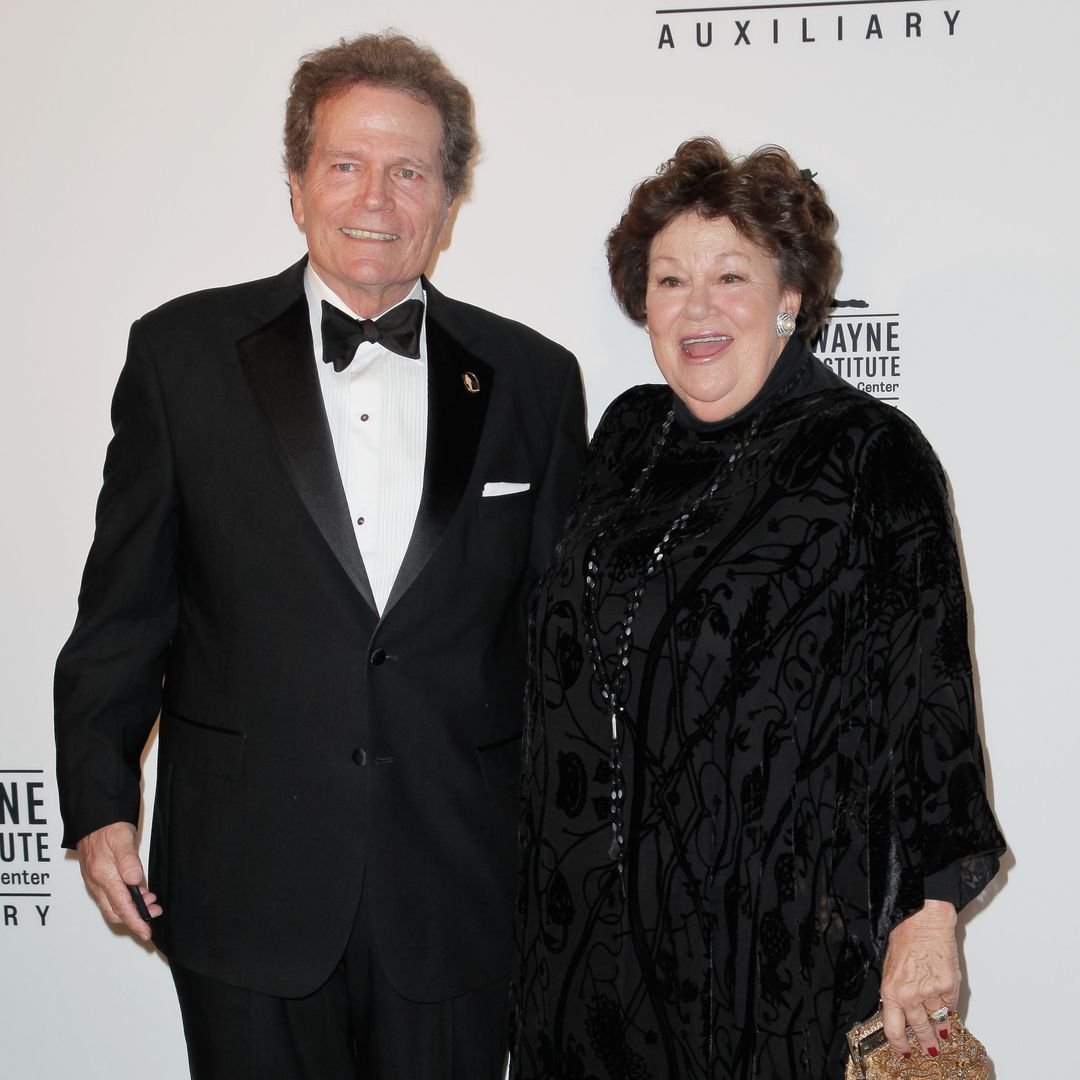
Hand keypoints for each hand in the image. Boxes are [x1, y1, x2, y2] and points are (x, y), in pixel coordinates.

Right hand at [76, 821, 161, 941]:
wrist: (93, 817)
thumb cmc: (108, 826)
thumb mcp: (122, 838)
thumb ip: (129, 860)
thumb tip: (134, 881)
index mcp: (103, 874)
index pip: (121, 905)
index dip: (135, 920)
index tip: (146, 932)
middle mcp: (96, 882)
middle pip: (115, 911)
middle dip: (135, 918)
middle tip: (154, 914)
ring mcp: (95, 881)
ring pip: (112, 905)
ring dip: (132, 908)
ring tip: (151, 902)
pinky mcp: (96, 878)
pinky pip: (109, 896)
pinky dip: (125, 899)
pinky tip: (138, 892)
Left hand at [880, 899, 959, 1058]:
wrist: (923, 921)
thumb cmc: (905, 939)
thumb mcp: (891, 968)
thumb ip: (896, 992)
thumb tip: (903, 1012)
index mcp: (891, 990)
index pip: (893, 1028)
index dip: (899, 1044)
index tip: (904, 1052)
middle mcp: (909, 995)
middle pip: (919, 1029)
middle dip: (925, 1042)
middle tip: (930, 1049)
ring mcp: (930, 992)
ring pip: (937, 1019)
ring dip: (939, 1026)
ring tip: (941, 1034)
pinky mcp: (948, 986)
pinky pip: (950, 1005)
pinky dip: (949, 1008)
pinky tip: (948, 1011)